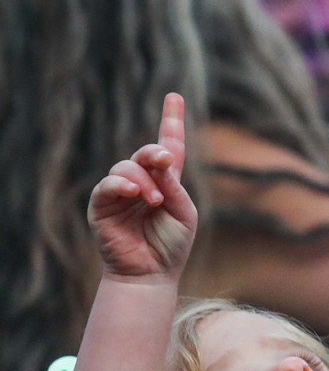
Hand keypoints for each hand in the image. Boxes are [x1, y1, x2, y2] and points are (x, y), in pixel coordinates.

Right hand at [88, 93, 195, 279]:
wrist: (151, 274)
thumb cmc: (171, 245)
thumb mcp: (184, 214)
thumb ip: (176, 187)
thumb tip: (163, 161)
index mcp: (167, 183)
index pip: (169, 147)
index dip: (171, 121)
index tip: (174, 96)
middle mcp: (143, 182)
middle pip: (147, 153)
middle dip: (157, 152)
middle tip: (167, 160)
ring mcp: (121, 192)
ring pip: (127, 166)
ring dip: (143, 179)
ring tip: (154, 200)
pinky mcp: (103, 205)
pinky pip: (108, 185)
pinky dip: (121, 184)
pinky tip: (134, 192)